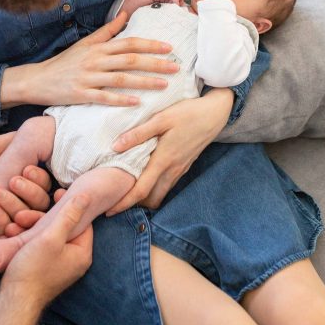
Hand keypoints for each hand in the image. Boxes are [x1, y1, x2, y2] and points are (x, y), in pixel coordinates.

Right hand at [0, 11, 178, 109]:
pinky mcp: (81, 94)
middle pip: (130, 60)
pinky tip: (136, 102)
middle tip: (176, 67)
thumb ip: (107, 30)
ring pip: (121, 79)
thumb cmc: (65, 62)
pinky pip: (104, 97)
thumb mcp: (86, 43)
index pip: (129, 43)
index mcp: (98, 47)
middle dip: (155, 63)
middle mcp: (95, 60)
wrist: (38, 79)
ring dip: (144, 82)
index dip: (150, 44)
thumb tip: (125, 14)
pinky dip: (120, 100)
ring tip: (163, 86)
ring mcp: (88, 78)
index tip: (169, 47)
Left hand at [0, 135, 52, 242]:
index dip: (38, 180)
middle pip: (40, 204)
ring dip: (15, 206)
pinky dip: (3, 222)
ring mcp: (8, 220)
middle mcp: (19, 203)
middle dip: (29, 193)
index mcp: (22, 183)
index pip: (44, 186)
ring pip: (27, 220)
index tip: (26, 170)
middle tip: (11, 182)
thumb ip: (13, 141)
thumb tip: (34, 132)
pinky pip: (8, 235)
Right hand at [2, 194, 93, 307]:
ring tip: (14, 223)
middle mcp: (73, 261)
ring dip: (31, 228)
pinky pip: (39, 248)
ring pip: (48, 237)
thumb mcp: (51, 237)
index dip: (71, 206)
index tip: (56, 194)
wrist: (13, 302)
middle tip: (24, 213)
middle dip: (43, 218)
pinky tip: (12, 234)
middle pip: (63, 228)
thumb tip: (88, 196)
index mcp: (82, 253)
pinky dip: (28, 239)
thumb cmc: (33, 270)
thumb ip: (69, 215)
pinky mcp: (43, 271)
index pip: (83, 222)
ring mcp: (58, 267)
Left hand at [105, 89, 233, 213]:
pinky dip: (155, 189)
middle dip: (134, 206)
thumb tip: (115, 147)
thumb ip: (138, 134)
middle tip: (116, 203)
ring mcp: (180, 169)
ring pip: (160, 193)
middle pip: (151, 199)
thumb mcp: (161, 119)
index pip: (141, 191)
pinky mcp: (185, 166)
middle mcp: (172, 170)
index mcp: (163, 160)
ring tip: (128, 192)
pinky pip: (168, 185)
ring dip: (145, 198)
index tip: (109, 211)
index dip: (124, 203)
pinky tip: (147, 179)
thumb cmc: (187, 113)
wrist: (215, 114)